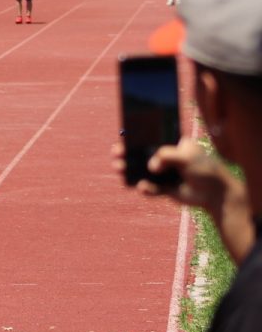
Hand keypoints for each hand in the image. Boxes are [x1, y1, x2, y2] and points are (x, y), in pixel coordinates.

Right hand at [111, 138, 230, 209]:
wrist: (215, 194)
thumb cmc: (206, 170)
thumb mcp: (187, 156)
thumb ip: (167, 156)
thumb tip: (151, 166)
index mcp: (173, 145)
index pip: (152, 138)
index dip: (137, 137)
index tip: (123, 136)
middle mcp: (166, 158)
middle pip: (142, 154)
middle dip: (127, 154)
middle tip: (116, 154)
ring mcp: (164, 173)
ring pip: (142, 171)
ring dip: (129, 170)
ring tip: (119, 169)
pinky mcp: (164, 188)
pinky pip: (149, 188)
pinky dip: (145, 188)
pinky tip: (143, 187)